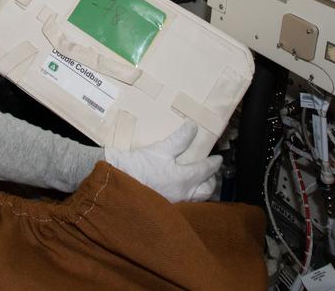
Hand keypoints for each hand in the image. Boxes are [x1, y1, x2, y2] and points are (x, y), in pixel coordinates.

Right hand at [105, 121, 222, 202]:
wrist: (116, 182)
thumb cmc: (138, 166)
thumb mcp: (160, 148)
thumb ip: (180, 138)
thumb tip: (193, 127)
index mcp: (184, 179)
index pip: (205, 170)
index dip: (214, 163)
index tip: (217, 158)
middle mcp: (183, 194)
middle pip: (206, 190)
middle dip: (211, 180)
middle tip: (210, 172)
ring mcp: (175, 203)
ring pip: (197, 199)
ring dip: (201, 190)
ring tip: (199, 182)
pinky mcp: (165, 207)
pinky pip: (185, 203)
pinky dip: (189, 197)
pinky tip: (182, 190)